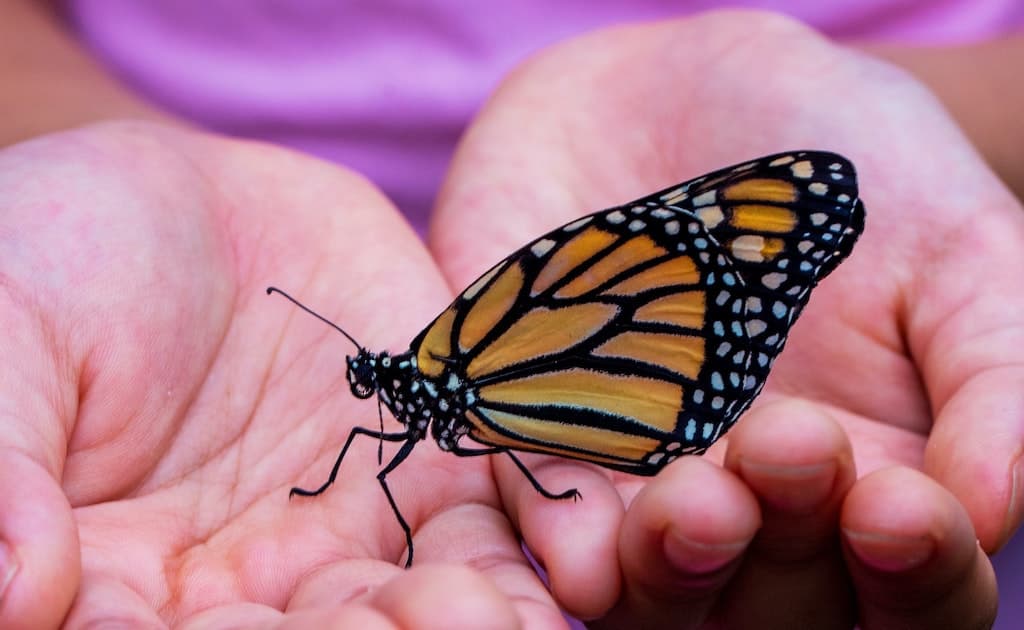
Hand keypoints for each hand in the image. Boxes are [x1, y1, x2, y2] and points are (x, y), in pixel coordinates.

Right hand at [0, 122, 564, 628]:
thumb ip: (2, 464)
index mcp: (119, 585)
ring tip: (517, 621)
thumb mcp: (7, 336)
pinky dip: (525, 556)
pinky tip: (568, 572)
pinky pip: (485, 529)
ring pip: (414, 611)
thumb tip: (15, 597)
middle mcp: (241, 587)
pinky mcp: (430, 470)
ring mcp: (344, 534)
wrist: (180, 194)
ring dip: (465, 623)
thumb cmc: (56, 252)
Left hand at [431, 10, 1016, 627]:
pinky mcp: (537, 434)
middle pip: (774, 603)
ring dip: (669, 567)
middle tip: (787, 450)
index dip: (917, 569)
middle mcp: (754, 505)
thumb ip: (992, 370)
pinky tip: (575, 551)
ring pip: (653, 581)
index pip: (913, 582)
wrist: (682, 89)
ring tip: (691, 508)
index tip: (902, 507)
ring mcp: (642, 481)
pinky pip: (541, 507)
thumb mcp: (957, 246)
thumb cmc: (849, 166)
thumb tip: (994, 505)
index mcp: (872, 479)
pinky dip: (558, 535)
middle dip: (783, 551)